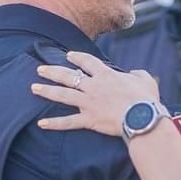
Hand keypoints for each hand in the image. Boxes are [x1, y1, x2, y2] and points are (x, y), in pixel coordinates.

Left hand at [33, 51, 161, 137]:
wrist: (142, 117)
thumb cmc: (146, 98)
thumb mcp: (145, 80)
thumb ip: (137, 74)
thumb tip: (133, 74)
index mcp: (107, 75)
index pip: (88, 62)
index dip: (77, 57)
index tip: (68, 55)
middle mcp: (93, 86)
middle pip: (69, 76)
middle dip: (53, 71)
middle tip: (40, 69)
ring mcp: (89, 103)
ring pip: (63, 95)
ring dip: (47, 91)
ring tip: (34, 88)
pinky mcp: (89, 120)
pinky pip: (68, 122)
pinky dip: (54, 124)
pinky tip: (41, 123)